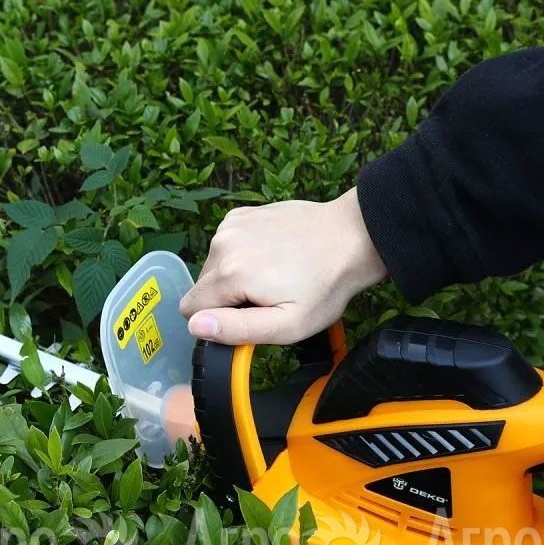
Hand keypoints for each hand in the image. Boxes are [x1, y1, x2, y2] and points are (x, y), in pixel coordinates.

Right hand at [178, 187, 387, 344]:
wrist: (352, 237)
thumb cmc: (325, 287)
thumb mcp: (288, 324)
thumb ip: (237, 329)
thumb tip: (195, 326)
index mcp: (229, 275)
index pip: (192, 310)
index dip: (219, 322)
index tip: (251, 317)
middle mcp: (221, 244)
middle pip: (203, 287)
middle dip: (228, 299)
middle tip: (268, 297)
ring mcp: (230, 225)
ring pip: (213, 267)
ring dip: (235, 276)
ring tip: (274, 275)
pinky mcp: (240, 215)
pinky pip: (224, 246)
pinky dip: (242, 254)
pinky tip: (272, 255)